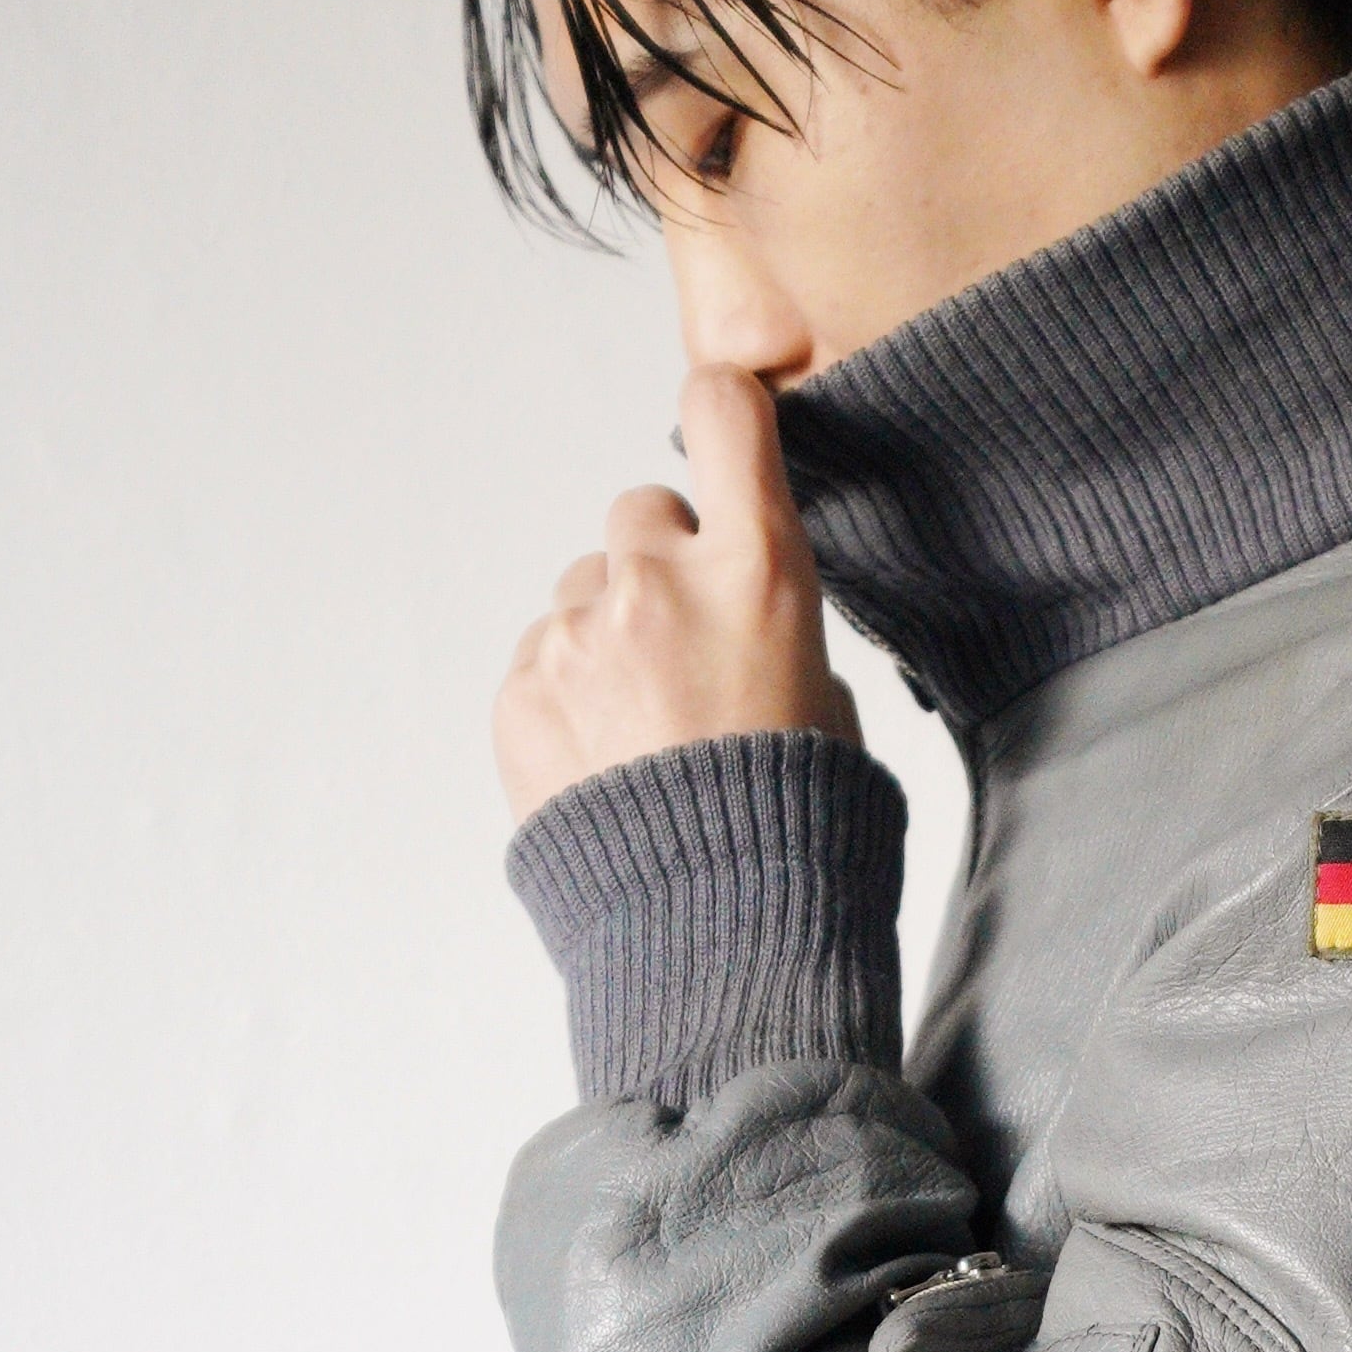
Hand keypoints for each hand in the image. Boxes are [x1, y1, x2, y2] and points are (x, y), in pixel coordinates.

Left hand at [494, 361, 858, 822]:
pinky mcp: (520, 695)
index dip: (723, 412)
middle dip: (662, 562)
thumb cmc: (799, 834)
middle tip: (687, 650)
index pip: (724, 412)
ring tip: (645, 734)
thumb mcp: (830, 707)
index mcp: (759, 573)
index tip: (724, 429)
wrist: (717, 939)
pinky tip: (609, 768)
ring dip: (608, 639)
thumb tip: (732, 614)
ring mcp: (577, 640)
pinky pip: (539, 661)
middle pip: (639, 510)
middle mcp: (659, 584)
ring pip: (582, 593)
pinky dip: (567, 701)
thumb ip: (771, 626)